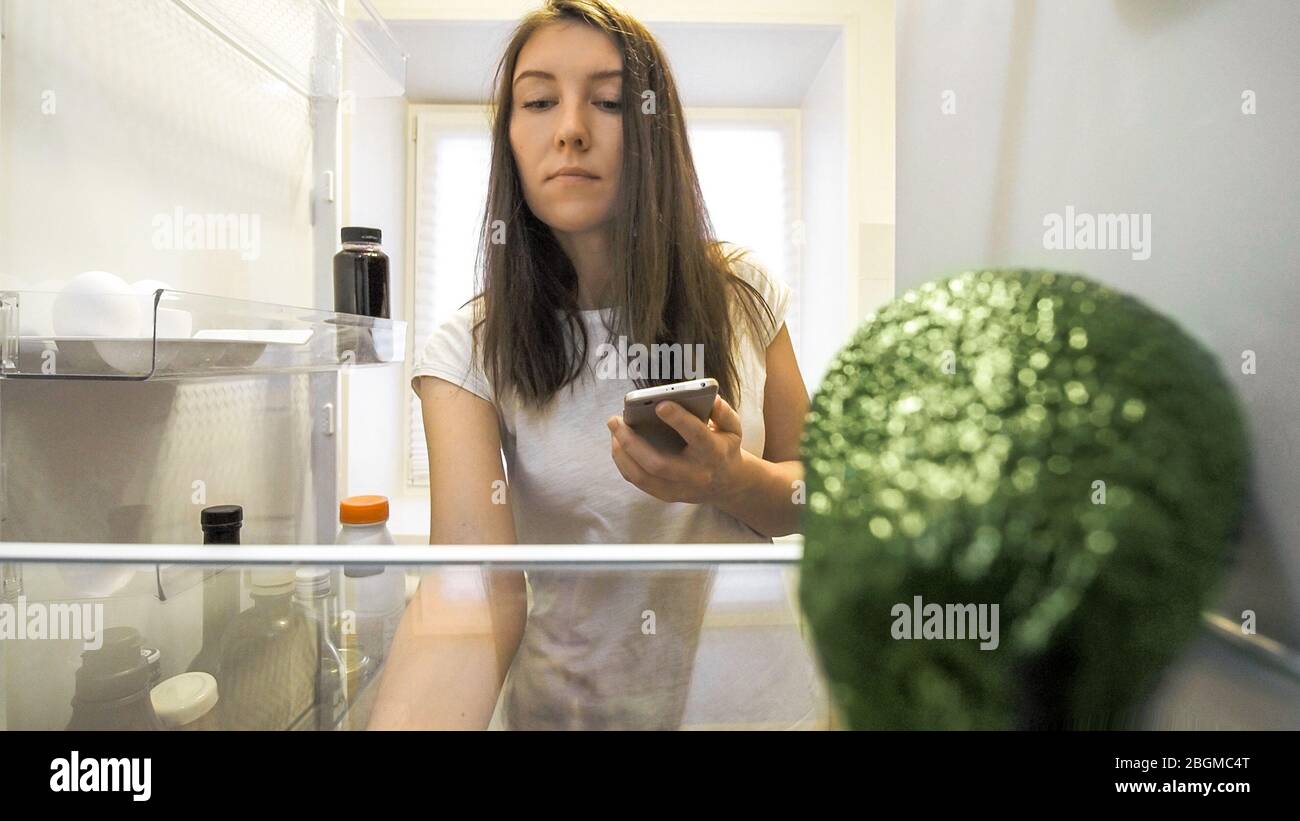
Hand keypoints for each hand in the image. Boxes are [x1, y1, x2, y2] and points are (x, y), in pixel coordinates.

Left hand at [606, 395, 750, 504]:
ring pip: (642, 477)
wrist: (727, 484)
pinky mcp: (667, 495)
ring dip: (622, 453)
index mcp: (713, 453)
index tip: (660, 404)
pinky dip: (624, 463)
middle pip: (658, 463)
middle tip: (615, 420)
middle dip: (632, 441)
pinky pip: (638, 482)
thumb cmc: (723, 447)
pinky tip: (618, 444)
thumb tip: (710, 398)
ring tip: (613, 430)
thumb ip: (723, 412)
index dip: (679, 420)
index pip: (696, 436)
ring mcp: (679, 489)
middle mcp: (695, 474)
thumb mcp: (733, 428)